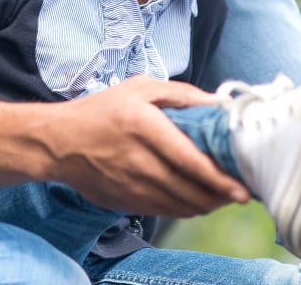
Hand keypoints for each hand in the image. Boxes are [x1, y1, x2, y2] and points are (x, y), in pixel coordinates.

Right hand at [46, 76, 249, 216]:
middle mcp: (137, 159)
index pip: (189, 161)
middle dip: (219, 196)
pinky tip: (194, 199)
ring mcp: (130, 185)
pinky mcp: (125, 202)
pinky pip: (165, 212)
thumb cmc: (102, 110)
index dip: (219, 179)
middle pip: (189, 190)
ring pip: (180, 206)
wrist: (58, 141)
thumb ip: (181, 94)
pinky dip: (185, 209)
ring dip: (205, 205)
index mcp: (142, 125)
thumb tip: (218, 103)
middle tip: (238, 192)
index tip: (242, 189)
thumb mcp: (139, 88)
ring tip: (221, 196)